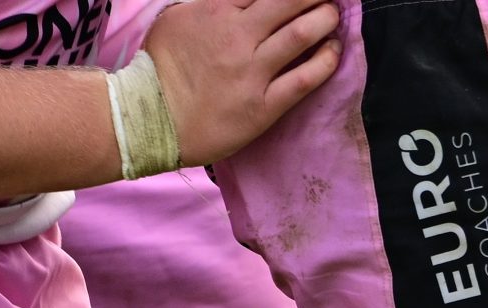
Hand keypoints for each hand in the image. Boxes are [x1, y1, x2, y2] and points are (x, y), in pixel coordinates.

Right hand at [146, 0, 342, 166]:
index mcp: (215, 10)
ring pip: (299, 35)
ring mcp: (252, 71)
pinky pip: (303, 79)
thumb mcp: (178, 18)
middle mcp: (237, 35)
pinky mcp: (264, 105)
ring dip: (324, 19)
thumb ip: (212, 4)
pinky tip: (334, 50)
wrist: (153, 117)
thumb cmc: (162, 66)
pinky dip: (325, 61)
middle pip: (286, 2)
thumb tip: (242, 0)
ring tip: (333, 15)